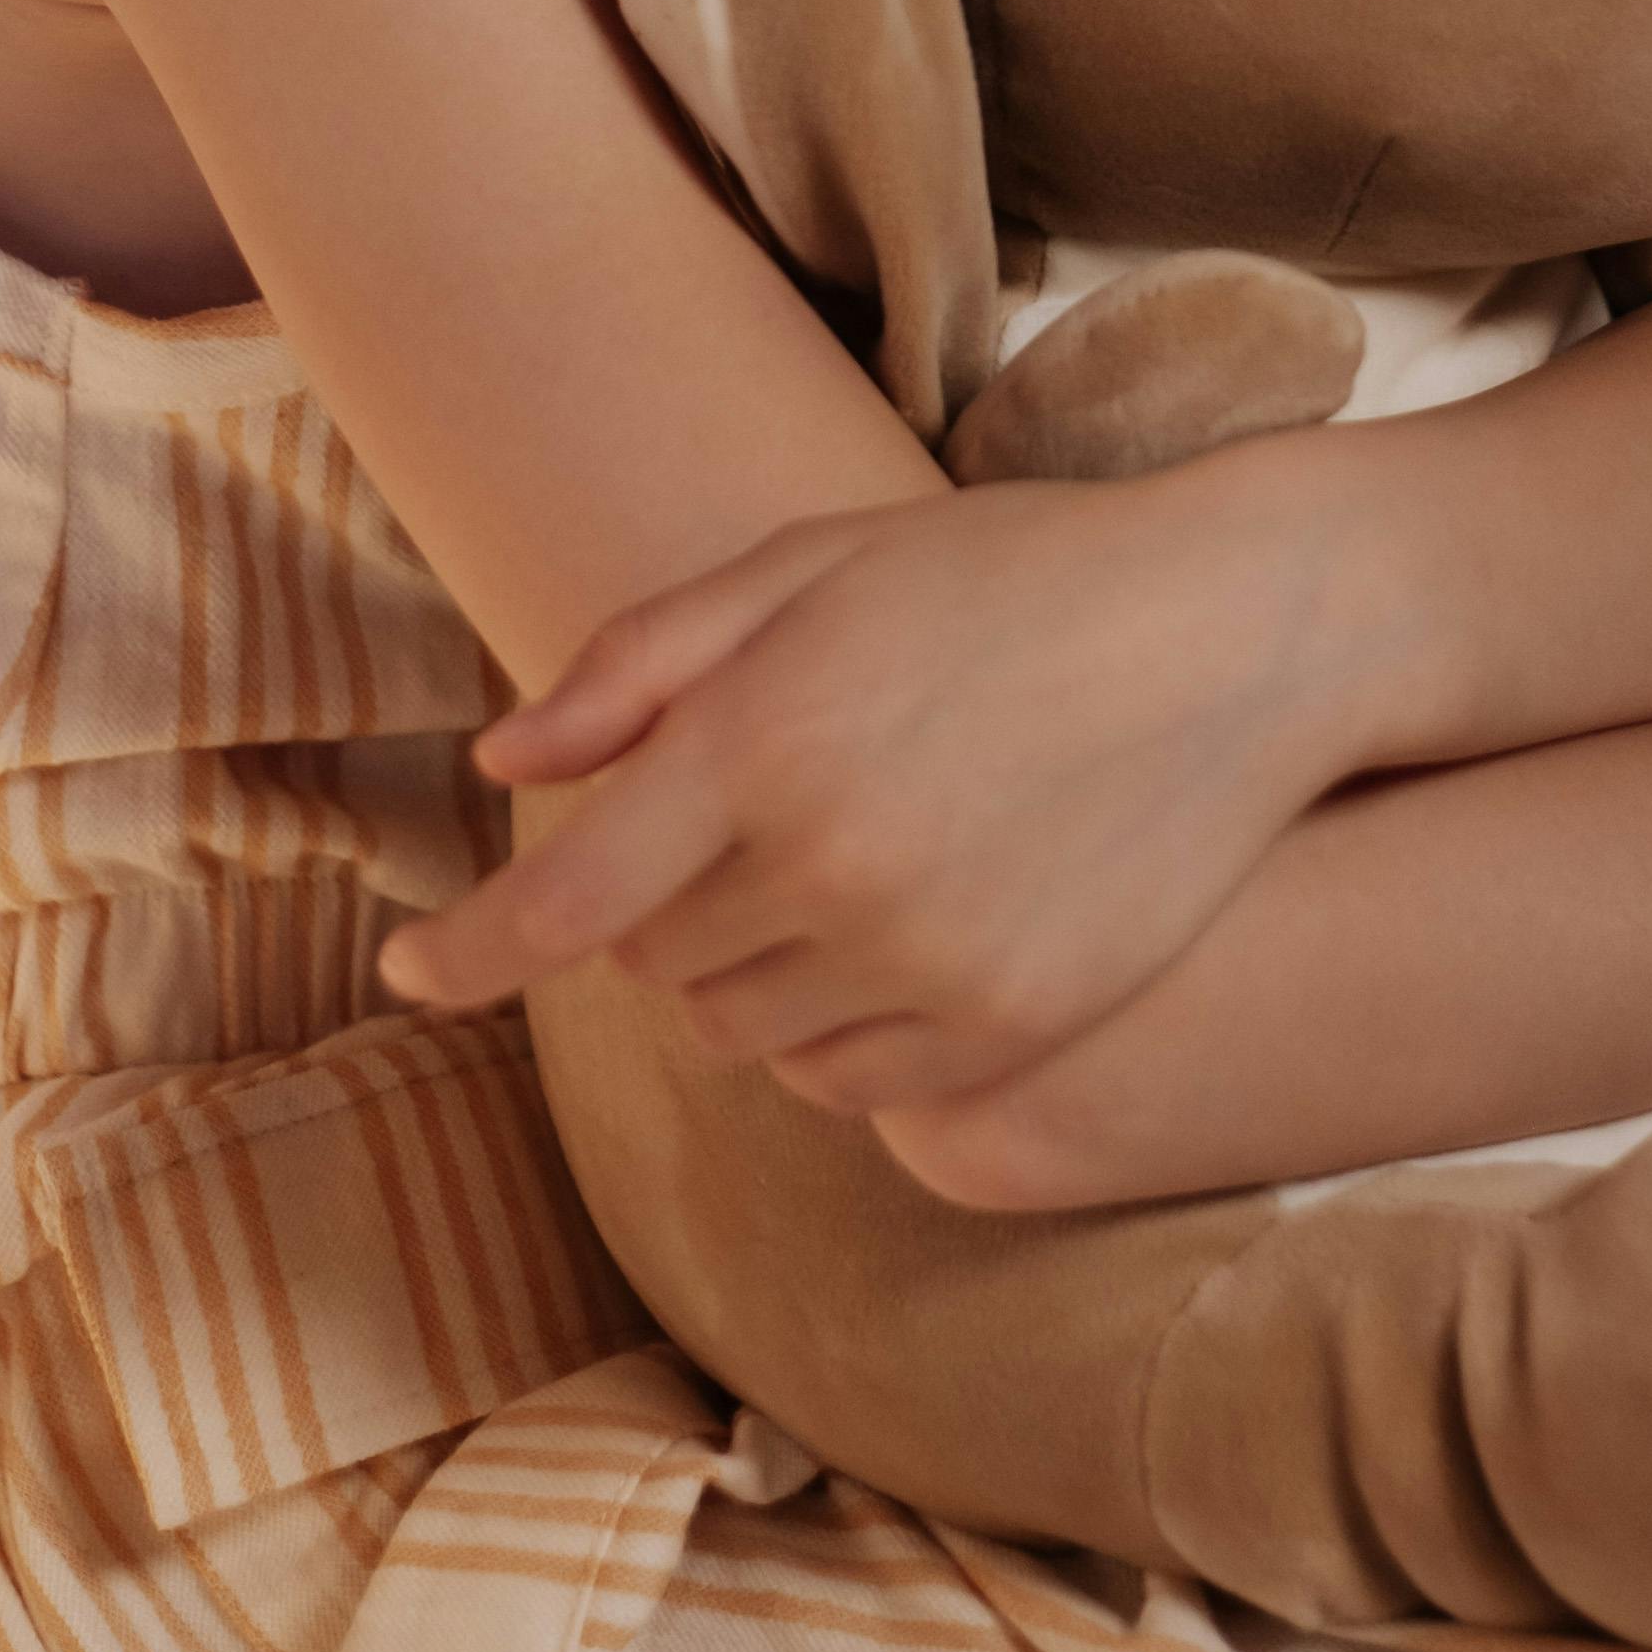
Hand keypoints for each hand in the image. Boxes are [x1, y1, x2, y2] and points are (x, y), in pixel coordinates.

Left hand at [378, 458, 1359, 1108]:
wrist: (1244, 632)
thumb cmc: (1011, 575)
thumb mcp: (815, 568)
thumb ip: (642, 663)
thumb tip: (504, 766)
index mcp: (765, 742)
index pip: (560, 904)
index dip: (464, 951)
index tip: (406, 971)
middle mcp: (834, 869)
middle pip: (654, 962)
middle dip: (664, 898)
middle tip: (756, 805)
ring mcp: (930, 965)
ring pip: (743, 1033)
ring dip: (748, 967)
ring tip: (844, 855)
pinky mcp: (1011, 1032)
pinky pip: (849, 1083)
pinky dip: (836, 1027)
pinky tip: (904, 928)